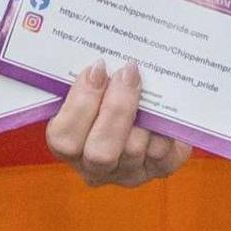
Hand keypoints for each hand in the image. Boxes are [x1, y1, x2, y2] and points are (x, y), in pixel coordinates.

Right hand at [43, 61, 191, 188]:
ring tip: (148, 83)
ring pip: (134, 151)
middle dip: (116, 109)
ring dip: (143, 115)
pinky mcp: (158, 171)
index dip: (80, 104)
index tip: (98, 69)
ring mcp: (127, 173)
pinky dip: (166, 131)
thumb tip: (96, 57)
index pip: (64, 137)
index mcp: (68, 145)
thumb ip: (86, 77)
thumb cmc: (105, 91)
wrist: (143, 104)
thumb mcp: (88, 86)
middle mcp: (95, 168)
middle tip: (128, 73)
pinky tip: (165, 109)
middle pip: (101, 152)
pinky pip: (164, 156)